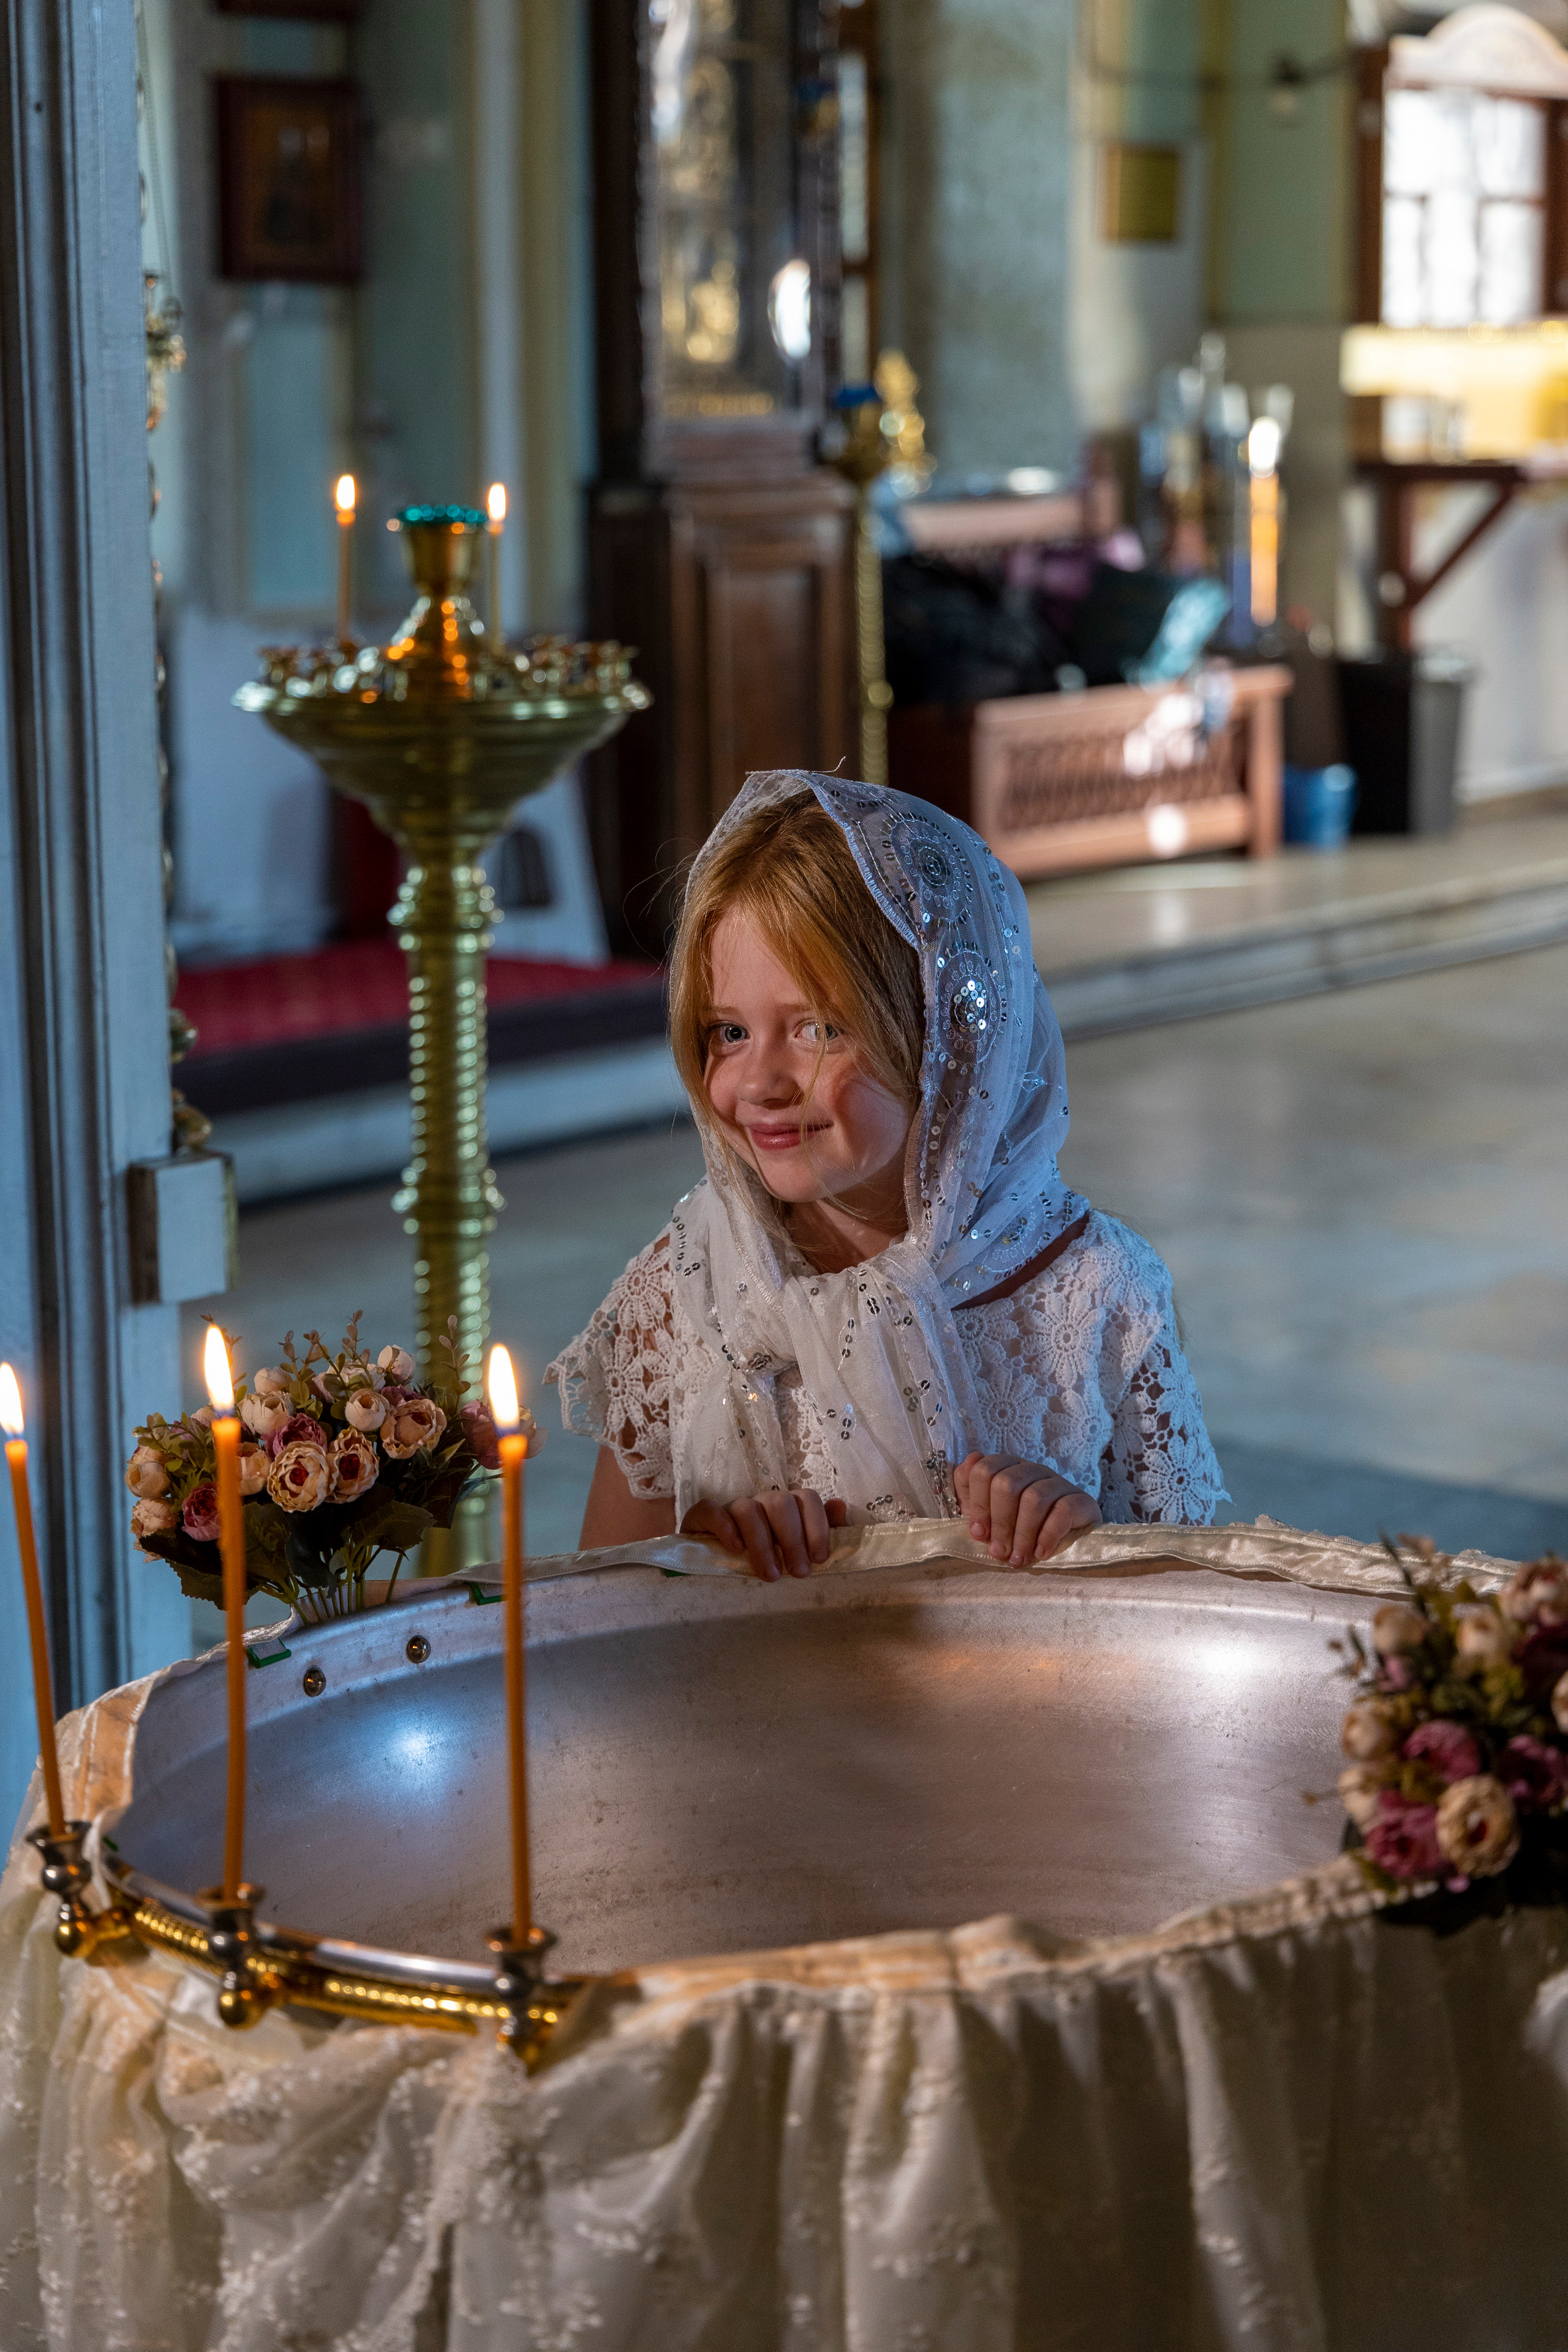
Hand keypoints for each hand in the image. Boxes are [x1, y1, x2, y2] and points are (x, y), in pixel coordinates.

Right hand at [680, 1489, 848, 1580]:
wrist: (713, 1564)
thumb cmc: (765, 1558)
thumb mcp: (797, 1549)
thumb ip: (823, 1529)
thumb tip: (840, 1506)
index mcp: (787, 1505)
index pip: (807, 1498)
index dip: (817, 1526)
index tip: (820, 1558)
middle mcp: (761, 1500)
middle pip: (780, 1503)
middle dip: (793, 1539)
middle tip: (799, 1574)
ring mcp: (731, 1506)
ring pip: (748, 1509)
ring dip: (763, 1543)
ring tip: (771, 1575)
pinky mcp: (702, 1516)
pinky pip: (712, 1511)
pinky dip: (725, 1528)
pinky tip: (735, 1549)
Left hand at [953, 1451, 1100, 1566]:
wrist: (1069, 1541)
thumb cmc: (1020, 1527)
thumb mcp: (990, 1513)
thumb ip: (971, 1490)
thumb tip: (969, 1459)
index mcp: (1007, 1468)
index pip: (984, 1470)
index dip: (978, 1504)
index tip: (979, 1534)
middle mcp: (1032, 1470)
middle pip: (1007, 1483)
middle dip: (1000, 1523)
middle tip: (999, 1553)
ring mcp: (1058, 1482)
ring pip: (1033, 1498)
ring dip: (1022, 1534)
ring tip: (1018, 1559)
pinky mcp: (1081, 1500)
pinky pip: (1063, 1510)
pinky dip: (1048, 1535)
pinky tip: (1041, 1553)